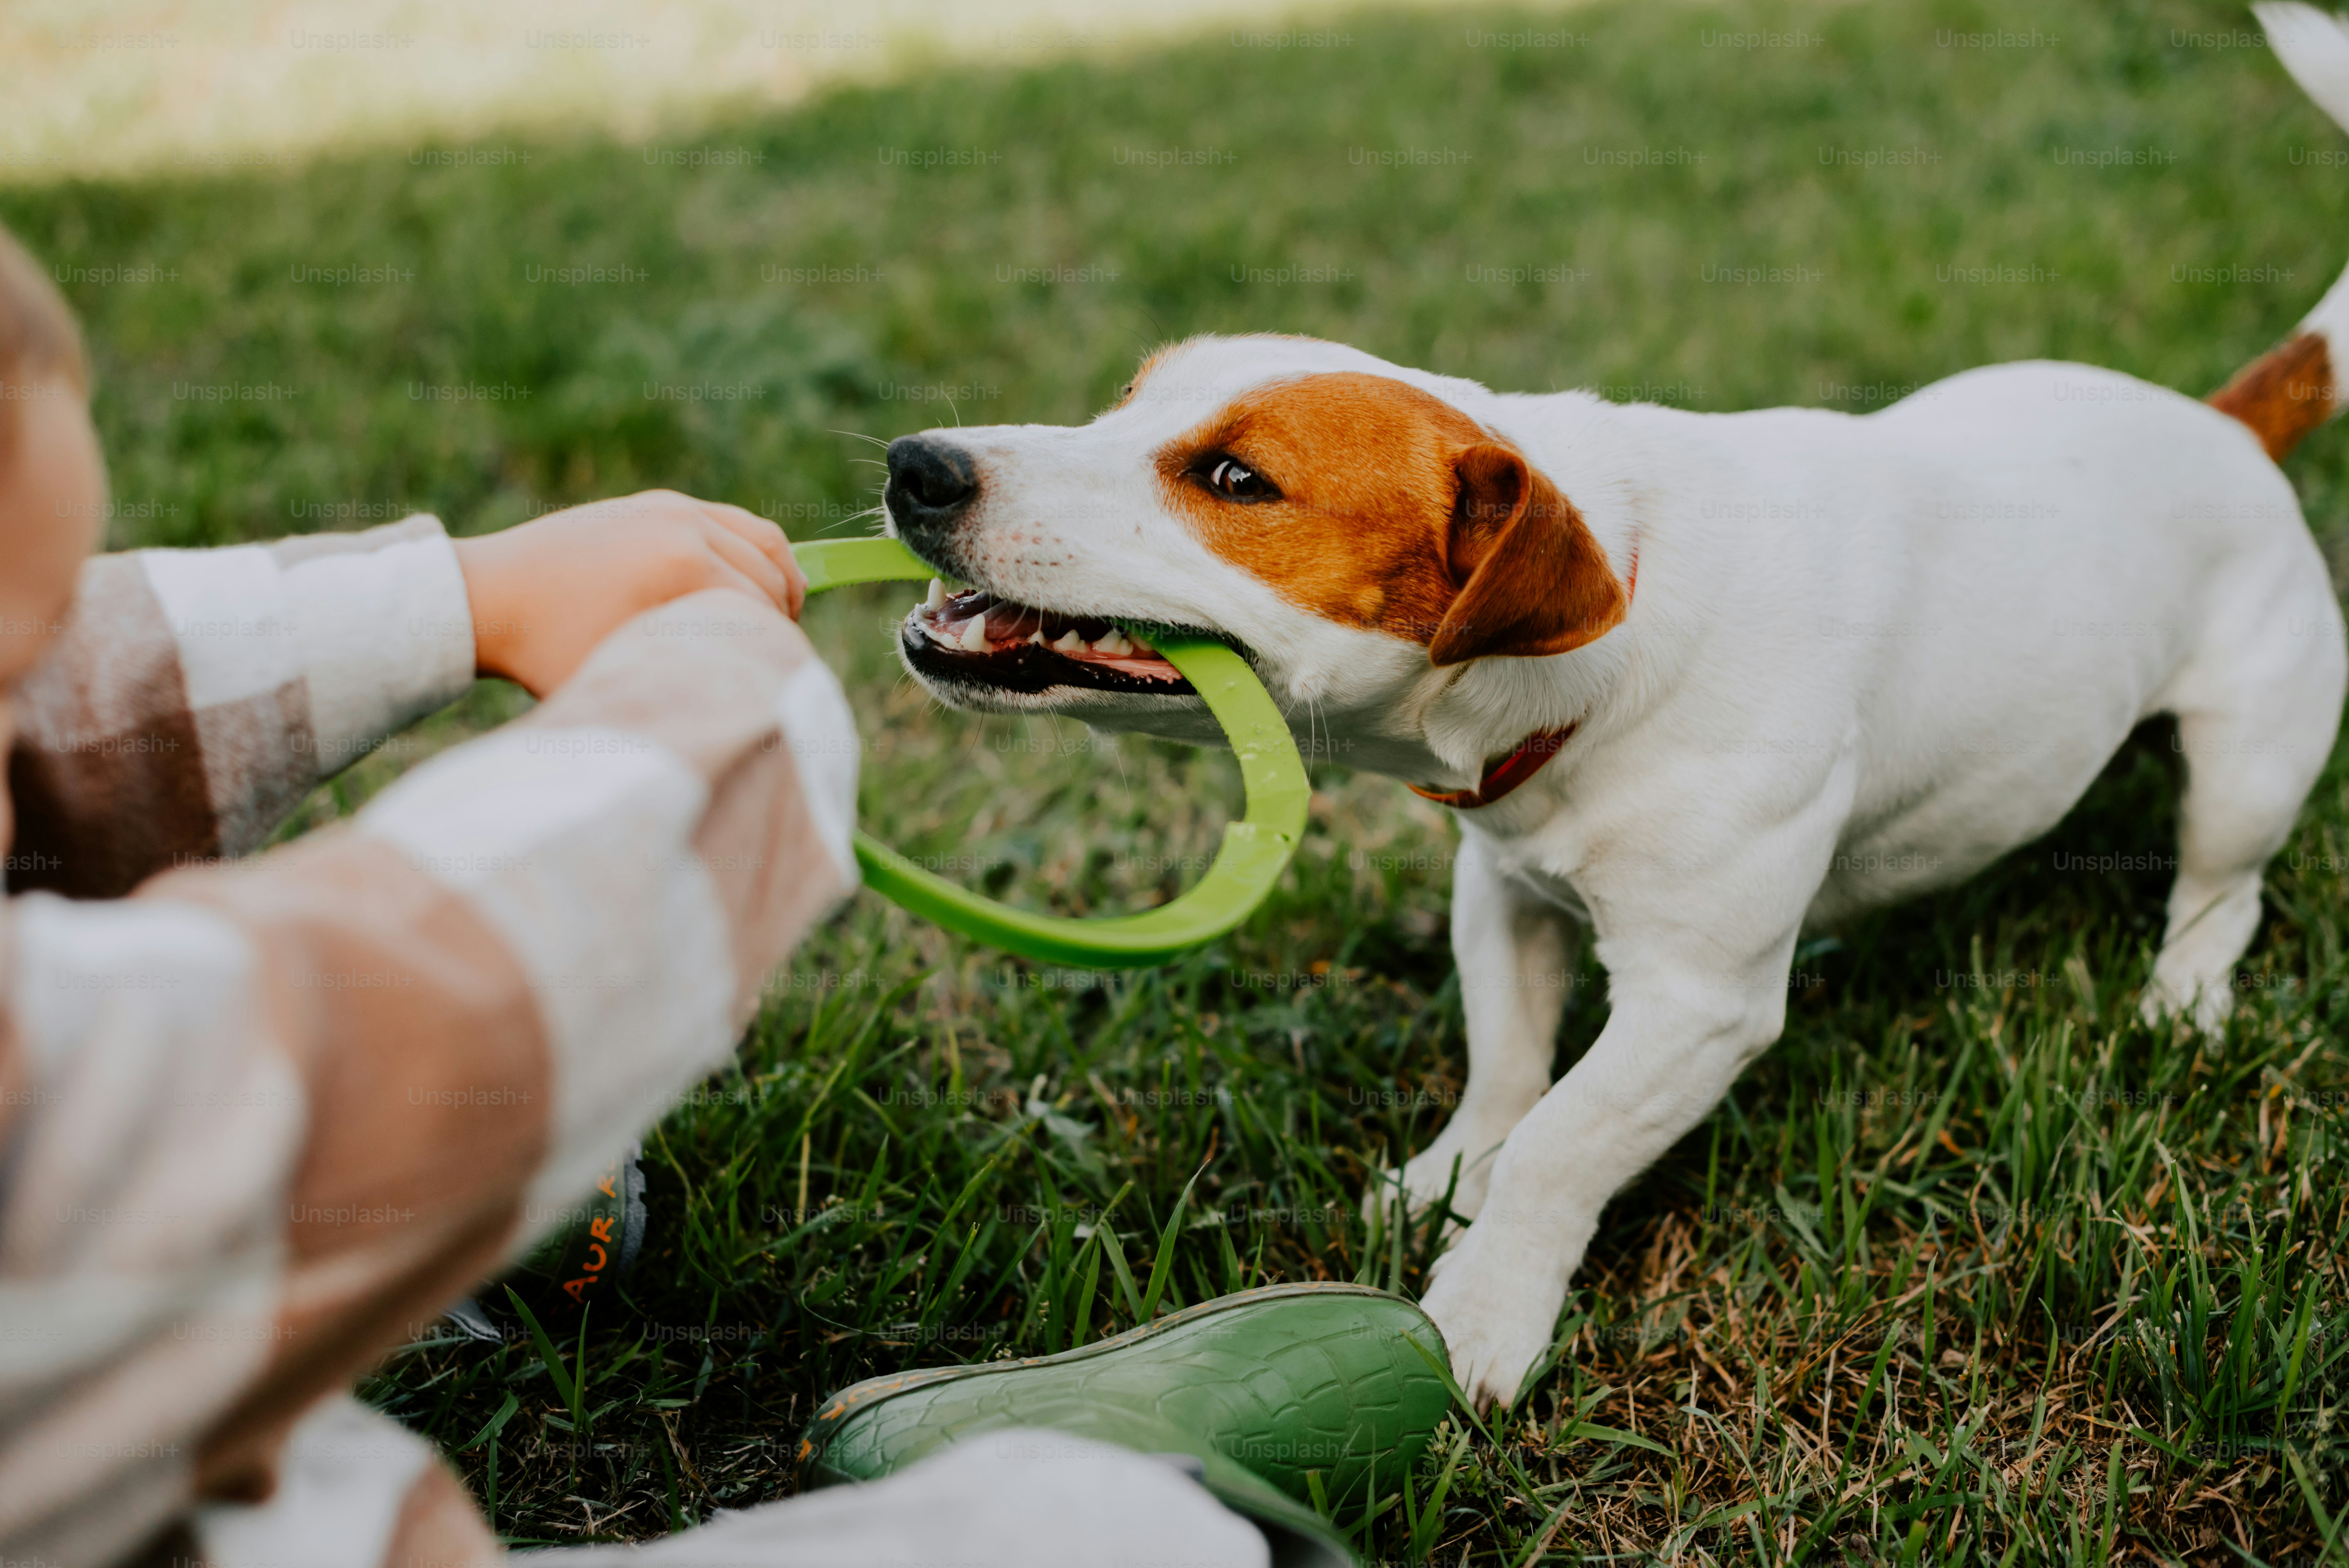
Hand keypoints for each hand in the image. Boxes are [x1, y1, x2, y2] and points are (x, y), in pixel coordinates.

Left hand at [452, 490, 806, 696]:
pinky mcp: (657, 502)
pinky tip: (739, 587)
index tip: (773, 682)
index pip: (763, 612)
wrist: (489, 595)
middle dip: (781, 617)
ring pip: (761, 537)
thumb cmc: (549, 649)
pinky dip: (749, 553)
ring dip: (776, 579)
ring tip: (771, 620)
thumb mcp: (621, 673)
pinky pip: (730, 521)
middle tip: (773, 658)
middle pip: (771, 572)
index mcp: (685, 566)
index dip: (774, 651)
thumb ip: (687, 677)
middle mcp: (687, 525)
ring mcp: (673, 506)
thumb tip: (744, 690)